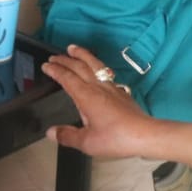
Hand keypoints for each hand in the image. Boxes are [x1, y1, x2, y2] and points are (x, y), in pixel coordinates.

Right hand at [43, 45, 152, 159]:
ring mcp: (111, 87)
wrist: (145, 135)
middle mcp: (97, 87)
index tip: (46, 66)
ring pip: (94, 65)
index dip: (55, 70)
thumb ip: (67, 135)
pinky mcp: (121, 91)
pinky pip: (106, 72)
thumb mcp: (87, 142)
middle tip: (53, 56)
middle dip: (65, 60)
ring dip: (82, 55)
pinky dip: (97, 66)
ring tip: (73, 48)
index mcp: (86, 96)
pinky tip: (98, 69)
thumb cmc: (116, 138)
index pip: (67, 78)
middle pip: (79, 67)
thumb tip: (50, 132)